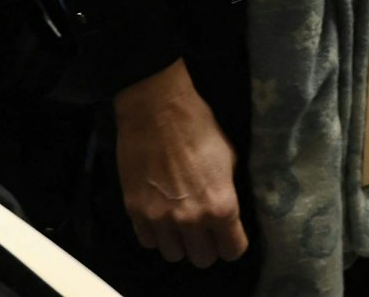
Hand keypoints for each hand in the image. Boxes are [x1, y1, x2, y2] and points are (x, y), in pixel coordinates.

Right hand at [114, 60, 247, 266]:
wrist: (156, 109)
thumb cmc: (198, 127)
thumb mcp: (228, 158)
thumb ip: (227, 192)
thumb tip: (226, 209)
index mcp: (221, 206)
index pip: (232, 250)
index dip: (232, 242)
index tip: (228, 234)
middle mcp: (192, 220)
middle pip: (202, 259)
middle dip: (206, 245)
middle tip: (203, 228)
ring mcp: (161, 218)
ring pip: (173, 255)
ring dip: (179, 242)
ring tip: (179, 222)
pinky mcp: (136, 212)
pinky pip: (148, 241)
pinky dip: (155, 233)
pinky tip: (159, 215)